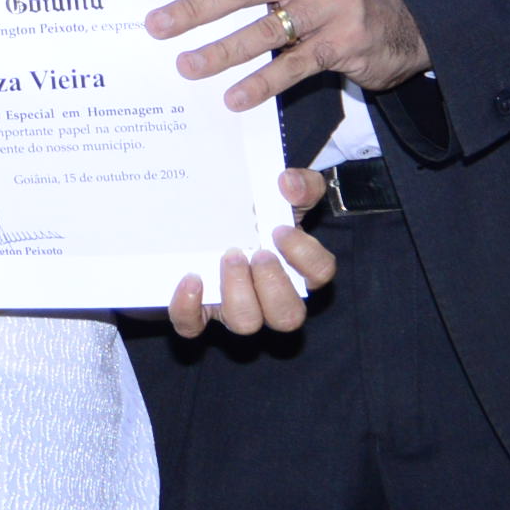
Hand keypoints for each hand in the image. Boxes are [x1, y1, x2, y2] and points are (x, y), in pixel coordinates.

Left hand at [140, 0, 429, 110]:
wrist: (409, 20)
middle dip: (194, 7)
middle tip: (156, 26)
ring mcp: (331, 3)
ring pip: (264, 28)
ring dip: (220, 50)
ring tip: (186, 66)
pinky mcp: (344, 41)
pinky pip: (294, 65)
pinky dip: (261, 82)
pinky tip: (234, 97)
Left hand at [168, 169, 337, 337]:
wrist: (205, 218)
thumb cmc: (254, 214)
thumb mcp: (282, 192)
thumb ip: (300, 184)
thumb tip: (288, 183)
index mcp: (296, 268)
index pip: (320, 274)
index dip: (305, 256)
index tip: (280, 230)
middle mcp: (269, 297)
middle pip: (288, 316)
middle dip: (273, 284)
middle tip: (258, 252)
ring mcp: (234, 308)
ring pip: (246, 323)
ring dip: (238, 291)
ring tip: (228, 256)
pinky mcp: (197, 312)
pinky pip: (192, 325)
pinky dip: (189, 306)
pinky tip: (191, 278)